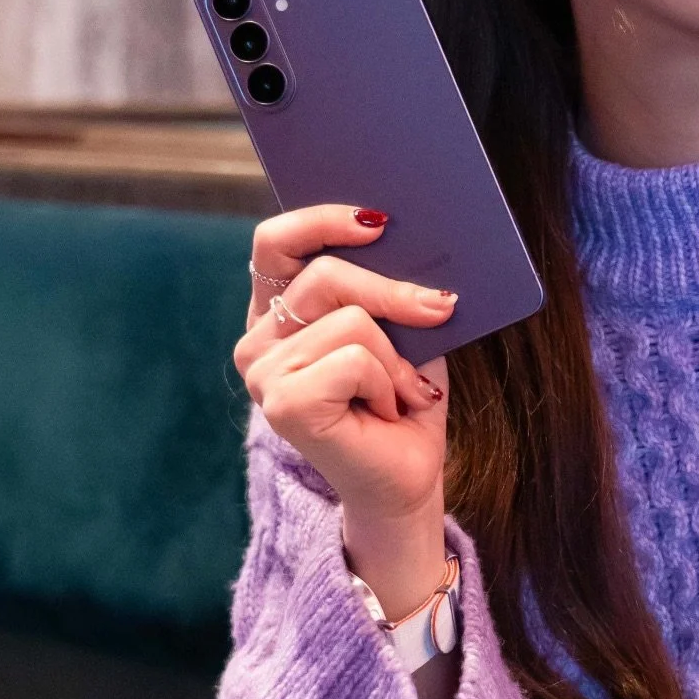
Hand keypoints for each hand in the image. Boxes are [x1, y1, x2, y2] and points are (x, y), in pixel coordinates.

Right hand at [237, 205, 454, 614]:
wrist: (408, 478)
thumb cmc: (404, 401)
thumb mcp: (402, 328)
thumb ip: (388, 284)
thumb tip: (403, 236)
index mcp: (277, 315)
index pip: (275, 243)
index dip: (321, 220)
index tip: (377, 220)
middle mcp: (258, 340)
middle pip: (326, 274)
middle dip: (394, 292)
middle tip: (440, 310)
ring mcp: (263, 372)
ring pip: (351, 319)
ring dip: (395, 357)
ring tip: (397, 391)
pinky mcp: (282, 402)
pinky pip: (354, 357)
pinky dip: (387, 381)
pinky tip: (384, 410)